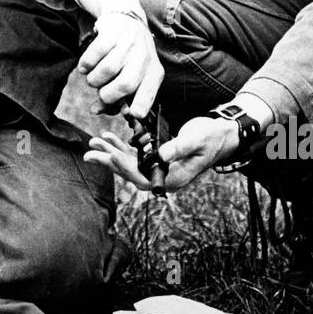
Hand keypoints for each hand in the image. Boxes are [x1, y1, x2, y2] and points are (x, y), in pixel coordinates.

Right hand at [78, 9, 163, 118]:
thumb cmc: (128, 56)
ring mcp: (128, 43)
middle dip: (108, 94)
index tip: (129, 112)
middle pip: (126, 84)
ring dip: (94, 79)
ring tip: (94, 76)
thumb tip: (95, 110)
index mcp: (153, 72)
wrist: (126, 20)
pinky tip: (85, 66)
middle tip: (102, 92)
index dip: (139, 106)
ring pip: (107, 70)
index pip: (148, 94)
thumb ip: (115, 96)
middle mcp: (144, 57)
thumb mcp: (130, 75)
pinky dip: (85, 64)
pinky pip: (94, 55)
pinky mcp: (112, 32)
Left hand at [85, 116, 239, 192]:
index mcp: (174, 178)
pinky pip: (136, 156)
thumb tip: (161, 154)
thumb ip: (179, 147)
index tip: (109, 156)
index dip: (124, 168)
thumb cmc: (212, 137)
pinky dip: (122, 147)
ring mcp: (161, 169)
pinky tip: (109, 138)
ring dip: (112, 153)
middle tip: (89, 152)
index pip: (143, 178)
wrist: (223, 134)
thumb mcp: (196, 140)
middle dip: (110, 162)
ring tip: (94, 143)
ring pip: (131, 164)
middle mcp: (164, 177)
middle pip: (131, 173)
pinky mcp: (158, 158)